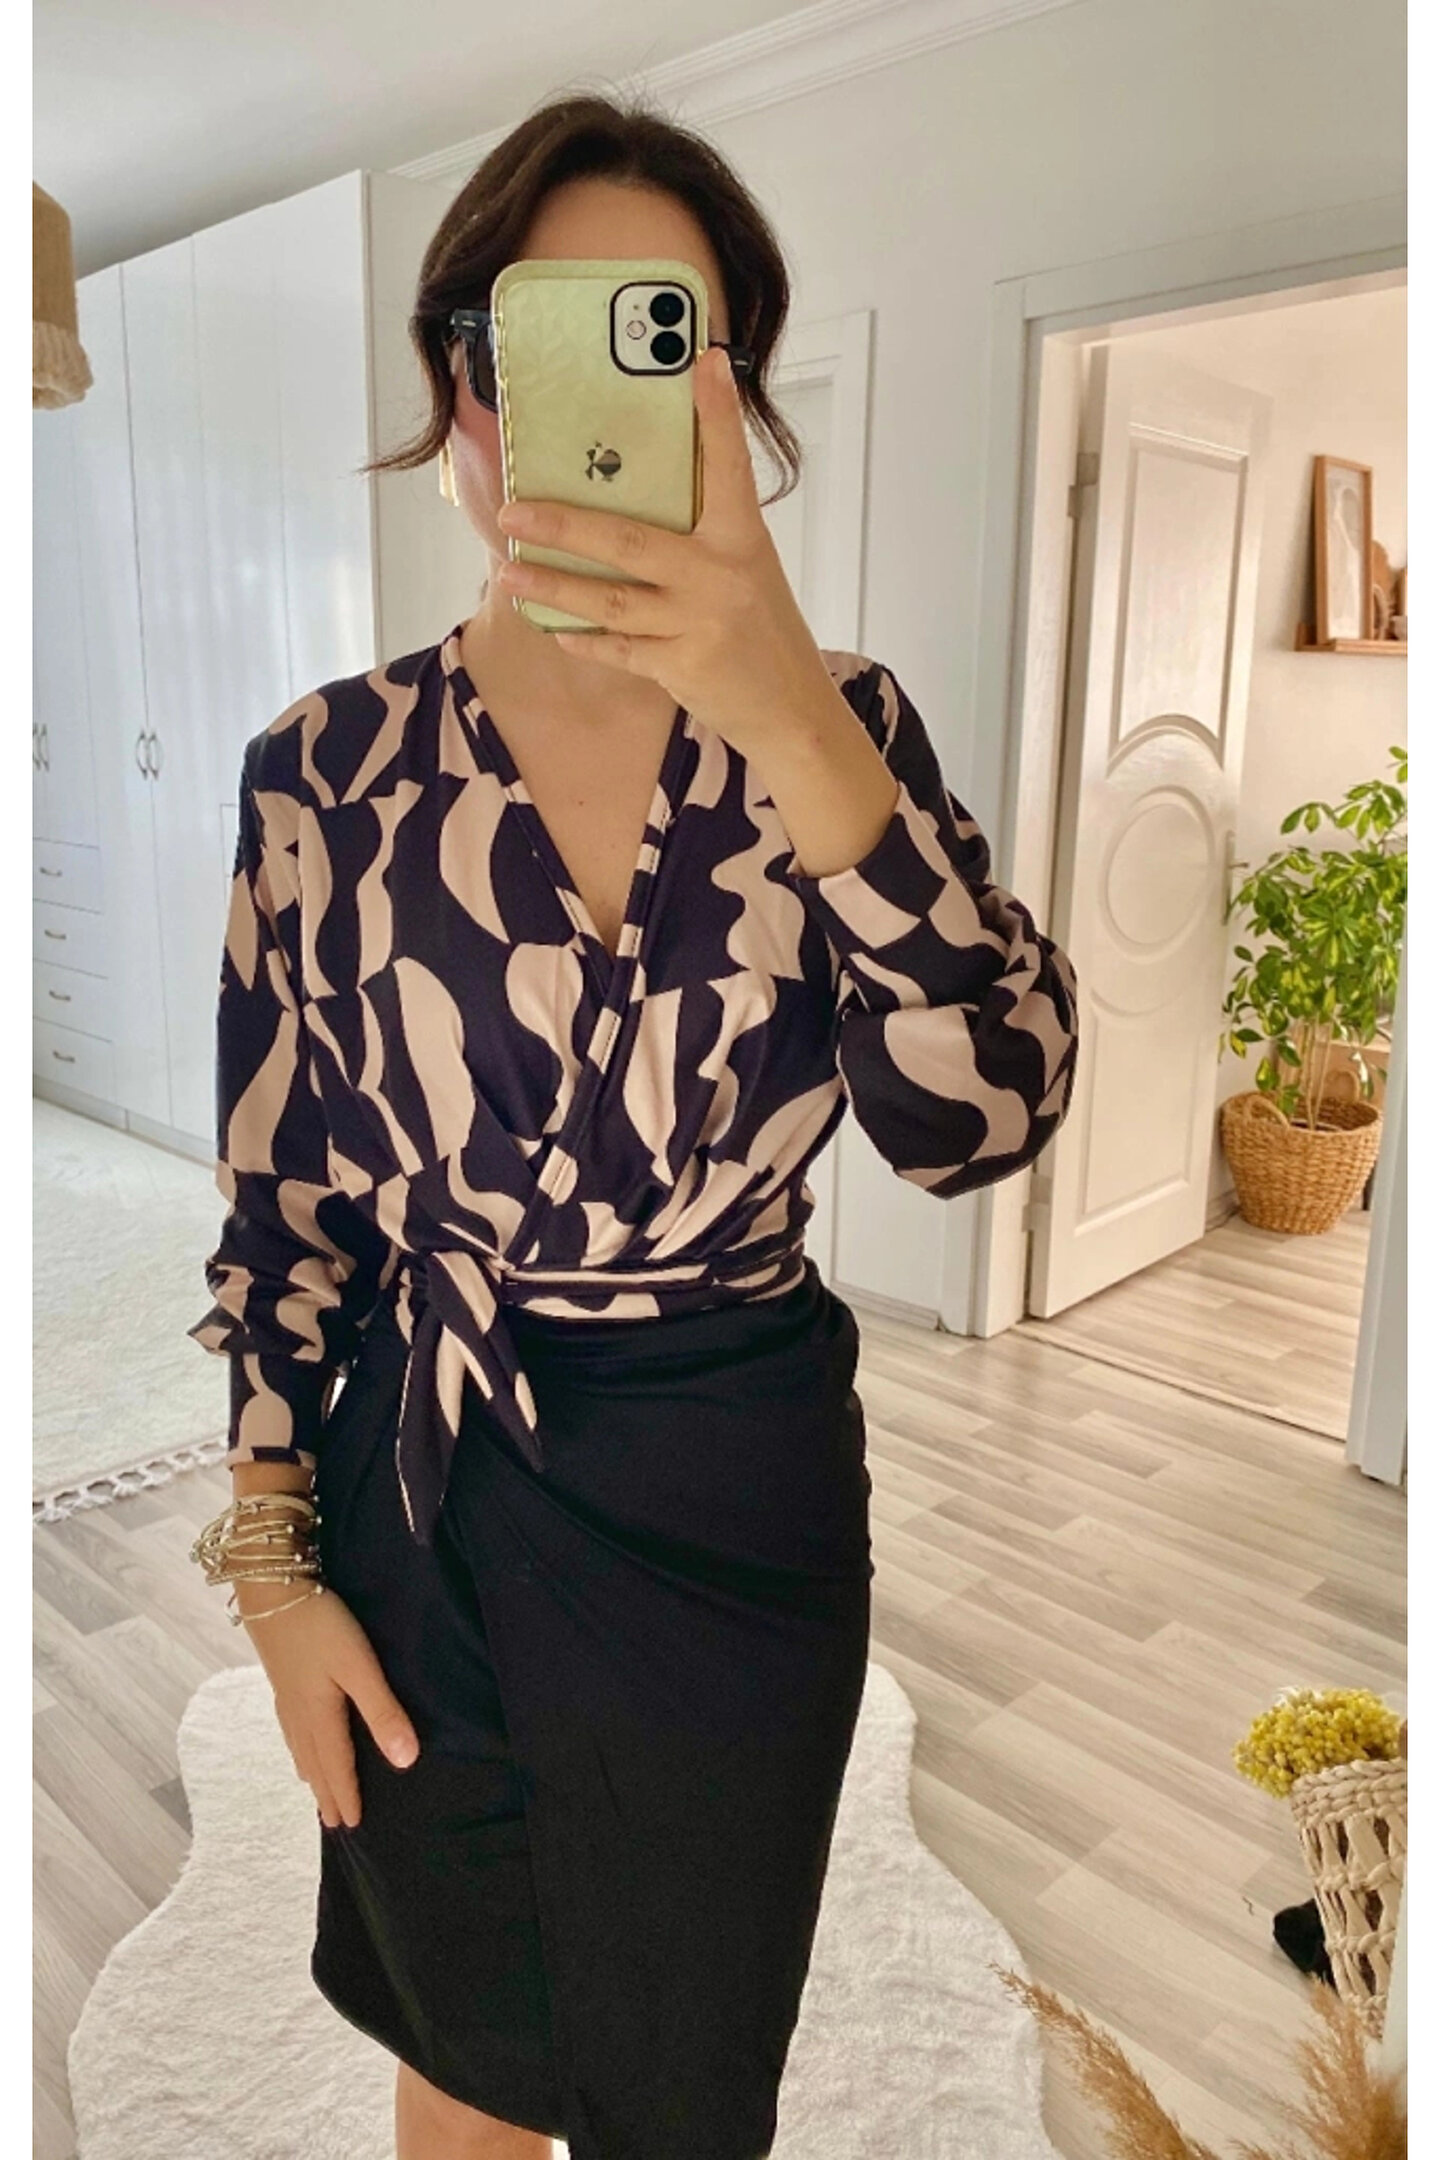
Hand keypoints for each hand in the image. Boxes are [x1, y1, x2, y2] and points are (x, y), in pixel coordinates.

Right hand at [238, 1581, 419, 1829]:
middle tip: (334, 1824)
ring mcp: (287, 1696)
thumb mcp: (358, 1667)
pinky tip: (298, 1740)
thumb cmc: (321, 1626)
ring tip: (316, 1792)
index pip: (338, 1764)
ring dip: (311, 1773)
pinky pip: (291, 1729)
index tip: (353, 1825)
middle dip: (327, 1792)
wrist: (272, 1591)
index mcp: (321, 1715)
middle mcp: (300, 1713)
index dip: (347, 1794)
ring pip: (301, 1747)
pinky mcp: (282, 1678)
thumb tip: (405, 1761)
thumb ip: (382, 1711)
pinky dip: (298, 1747)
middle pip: (316, 1762)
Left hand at [491, 344, 840, 758]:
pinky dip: (585, 640)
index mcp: (742, 538)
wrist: (791, 708)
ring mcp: (698, 623)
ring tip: (509, 573)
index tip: (704, 361)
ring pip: (610, 600)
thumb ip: (707, 531)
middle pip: (628, 541)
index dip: (717, 414)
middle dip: (563, 525)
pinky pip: (619, 649)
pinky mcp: (681, 667)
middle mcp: (719, 576)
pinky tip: (555, 628)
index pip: (729, 466)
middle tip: (513, 510)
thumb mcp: (748, 567)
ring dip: (554, 586)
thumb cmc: (763, 628)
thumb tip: (643, 489)